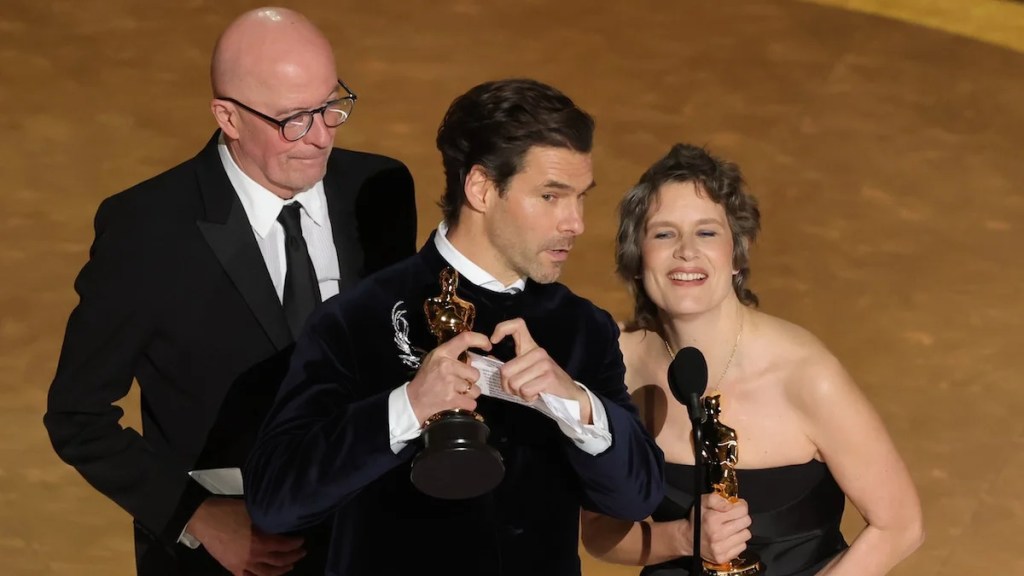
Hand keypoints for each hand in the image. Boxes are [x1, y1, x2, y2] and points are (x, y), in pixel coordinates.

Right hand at [186, 498, 304, 575]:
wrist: (205, 519)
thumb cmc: (230, 511)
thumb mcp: (254, 512)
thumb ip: (268, 522)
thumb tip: (281, 524)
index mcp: (260, 541)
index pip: (284, 546)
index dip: (295, 543)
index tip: (301, 540)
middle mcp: (253, 556)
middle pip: (279, 561)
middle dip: (293, 557)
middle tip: (301, 552)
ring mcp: (242, 565)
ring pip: (266, 573)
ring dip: (280, 571)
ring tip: (289, 566)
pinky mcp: (232, 568)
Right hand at [407, 330, 491, 422]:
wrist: (413, 401)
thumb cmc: (426, 379)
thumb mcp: (435, 361)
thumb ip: (452, 357)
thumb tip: (472, 359)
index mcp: (442, 353)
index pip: (465, 338)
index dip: (480, 339)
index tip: (488, 345)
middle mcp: (447, 365)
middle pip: (475, 373)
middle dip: (470, 380)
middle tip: (457, 383)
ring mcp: (449, 383)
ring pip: (476, 389)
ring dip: (468, 394)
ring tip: (456, 393)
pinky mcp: (451, 399)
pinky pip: (472, 402)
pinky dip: (467, 404)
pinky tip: (456, 401)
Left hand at [490, 318, 590, 421]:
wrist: (570, 395)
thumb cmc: (545, 384)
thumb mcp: (527, 371)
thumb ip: (511, 365)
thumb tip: (490, 357)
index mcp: (531, 347)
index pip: (517, 325)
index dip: (502, 328)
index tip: (494, 341)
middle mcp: (537, 351)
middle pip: (505, 370)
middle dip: (508, 386)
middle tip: (520, 389)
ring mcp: (544, 363)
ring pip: (514, 383)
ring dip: (519, 393)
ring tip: (530, 392)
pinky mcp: (548, 376)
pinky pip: (525, 390)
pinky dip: (528, 397)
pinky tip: (537, 395)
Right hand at [691, 493, 751, 564]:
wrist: (688, 539)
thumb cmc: (697, 520)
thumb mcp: (702, 502)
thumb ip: (716, 499)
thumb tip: (730, 504)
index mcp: (712, 518)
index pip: (742, 510)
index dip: (740, 506)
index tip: (736, 508)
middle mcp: (716, 534)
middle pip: (746, 521)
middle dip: (741, 518)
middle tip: (733, 518)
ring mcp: (720, 547)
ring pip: (746, 534)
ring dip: (740, 530)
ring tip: (730, 529)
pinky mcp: (722, 557)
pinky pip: (742, 546)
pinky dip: (738, 542)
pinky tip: (729, 539)